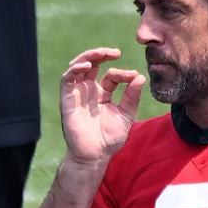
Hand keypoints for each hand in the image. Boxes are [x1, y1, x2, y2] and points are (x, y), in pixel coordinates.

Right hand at [60, 47, 146, 163]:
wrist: (96, 155)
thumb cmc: (110, 138)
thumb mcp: (126, 115)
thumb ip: (132, 96)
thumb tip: (141, 77)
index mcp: (103, 94)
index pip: (111, 75)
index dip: (122, 73)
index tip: (134, 76)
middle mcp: (89, 91)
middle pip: (92, 64)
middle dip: (101, 54)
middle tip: (114, 51)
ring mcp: (77, 94)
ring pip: (78, 67)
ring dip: (88, 57)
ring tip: (100, 53)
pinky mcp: (67, 100)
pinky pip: (67, 80)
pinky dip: (74, 70)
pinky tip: (86, 66)